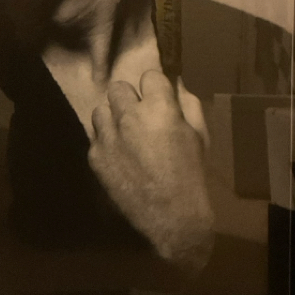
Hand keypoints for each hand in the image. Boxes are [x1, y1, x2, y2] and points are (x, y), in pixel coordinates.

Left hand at [89, 70, 214, 271]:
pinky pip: (96, 136)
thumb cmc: (192, 175)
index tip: (159, 98)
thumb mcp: (199, 136)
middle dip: (130, 99)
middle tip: (140, 116)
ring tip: (126, 134)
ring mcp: (108, 136)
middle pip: (119, 88)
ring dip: (114, 117)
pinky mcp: (95, 156)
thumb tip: (175, 84)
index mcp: (159, 108)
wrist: (172, 218)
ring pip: (102, 110)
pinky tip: (120, 156)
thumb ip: (187, 104)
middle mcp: (129, 117)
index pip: (149, 76)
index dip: (156, 87)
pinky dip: (107, 141)